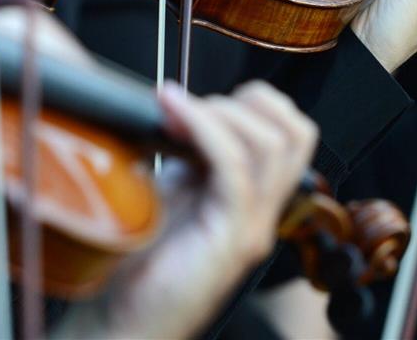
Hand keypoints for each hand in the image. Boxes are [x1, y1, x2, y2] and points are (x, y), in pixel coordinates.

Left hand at [55, 81, 317, 339]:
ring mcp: (252, 228)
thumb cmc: (139, 265)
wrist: (121, 323)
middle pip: (295, 133)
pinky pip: (234, 168)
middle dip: (246, 100)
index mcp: (251, 200)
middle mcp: (262, 214)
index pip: (289, 134)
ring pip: (274, 145)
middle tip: (192, 104)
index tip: (196, 98)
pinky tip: (173, 114)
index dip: (251, 102)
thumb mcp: (170, 192)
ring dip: (221, 111)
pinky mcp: (232, 240)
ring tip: (177, 109)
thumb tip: (180, 105)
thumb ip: (189, 156)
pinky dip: (204, 128)